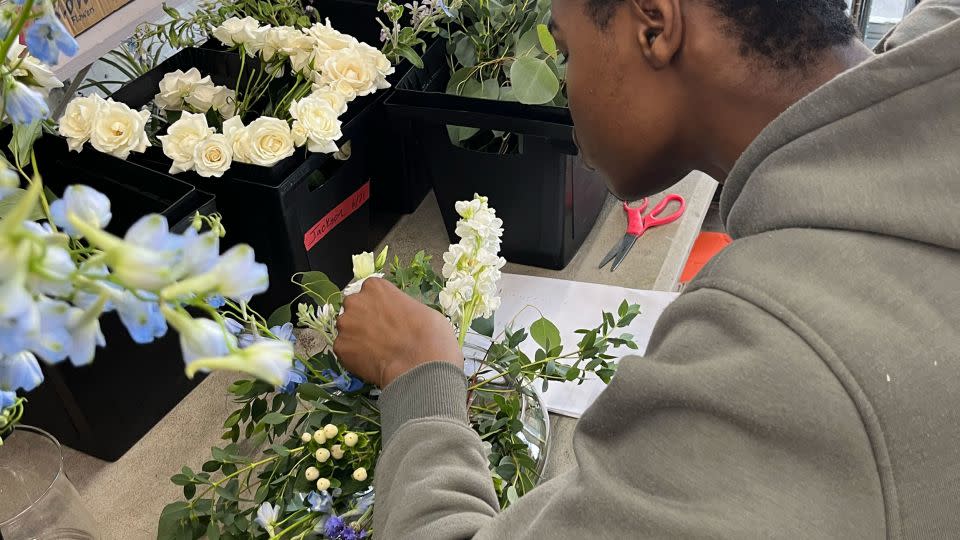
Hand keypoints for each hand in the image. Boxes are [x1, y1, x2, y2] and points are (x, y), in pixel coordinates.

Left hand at [334, 278, 462, 387]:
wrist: (421, 365)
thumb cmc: (429, 334)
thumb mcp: (419, 309)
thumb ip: (399, 307)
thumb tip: (397, 317)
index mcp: (375, 286)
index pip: (369, 292)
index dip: (378, 307)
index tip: (387, 319)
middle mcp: (355, 301)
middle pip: (353, 308)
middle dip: (363, 320)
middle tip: (379, 337)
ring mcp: (345, 325)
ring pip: (347, 330)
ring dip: (357, 339)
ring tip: (376, 353)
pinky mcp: (340, 348)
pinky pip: (345, 351)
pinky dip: (355, 358)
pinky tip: (372, 363)